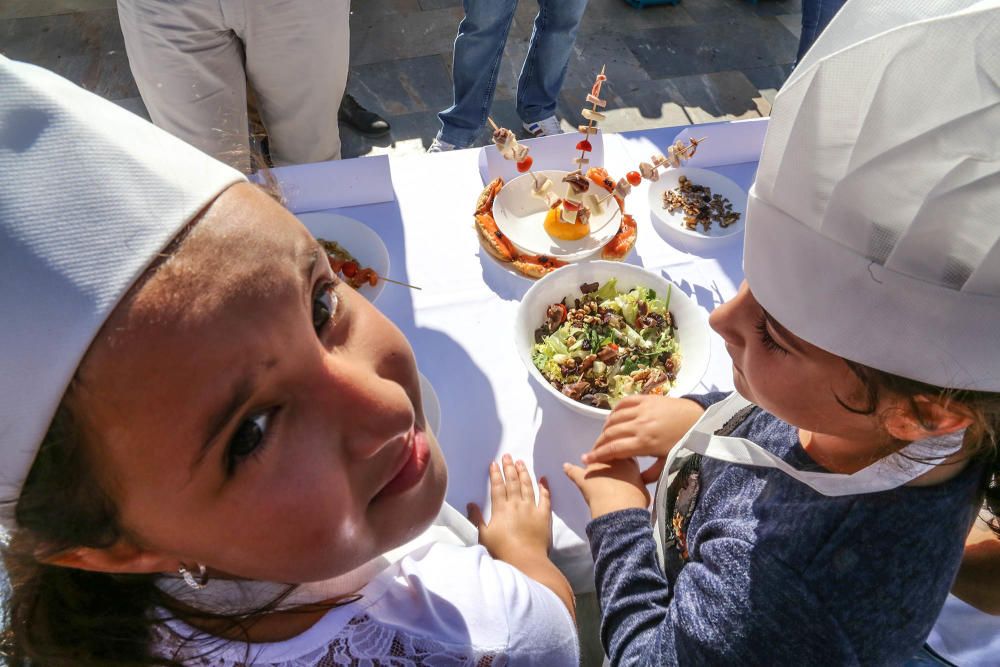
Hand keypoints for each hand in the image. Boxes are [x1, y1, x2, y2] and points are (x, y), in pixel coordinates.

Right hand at [467, 454, 551, 562]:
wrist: (526, 561)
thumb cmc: (502, 551)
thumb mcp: (483, 536)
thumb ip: (476, 519)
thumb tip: (471, 504)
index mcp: (501, 509)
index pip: (497, 486)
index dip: (495, 474)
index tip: (494, 464)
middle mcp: (516, 505)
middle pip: (512, 482)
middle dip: (509, 468)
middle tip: (508, 456)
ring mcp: (531, 509)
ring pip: (527, 486)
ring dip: (524, 473)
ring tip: (521, 462)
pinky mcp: (544, 516)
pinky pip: (545, 498)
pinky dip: (544, 487)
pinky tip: (543, 479)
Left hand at [563, 457, 649, 519]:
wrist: (620, 510)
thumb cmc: (635, 501)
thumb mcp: (643, 491)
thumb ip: (639, 485)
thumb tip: (640, 488)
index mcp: (629, 462)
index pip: (624, 454)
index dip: (621, 460)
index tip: (621, 465)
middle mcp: (612, 460)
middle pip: (607, 453)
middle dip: (607, 458)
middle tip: (609, 470)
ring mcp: (596, 467)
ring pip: (592, 460)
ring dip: (592, 464)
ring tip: (594, 472)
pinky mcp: (583, 477)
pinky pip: (574, 471)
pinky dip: (570, 469)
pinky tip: (566, 467)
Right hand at [582, 395, 703, 482]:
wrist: (698, 418)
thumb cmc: (683, 442)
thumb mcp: (668, 461)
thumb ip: (651, 473)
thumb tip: (636, 482)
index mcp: (645, 443)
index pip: (614, 449)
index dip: (598, 455)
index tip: (586, 460)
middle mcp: (640, 425)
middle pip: (610, 434)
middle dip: (598, 443)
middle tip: (593, 450)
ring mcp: (642, 410)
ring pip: (613, 418)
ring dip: (605, 428)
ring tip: (604, 437)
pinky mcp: (645, 399)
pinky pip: (623, 403)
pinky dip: (614, 411)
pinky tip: (613, 419)